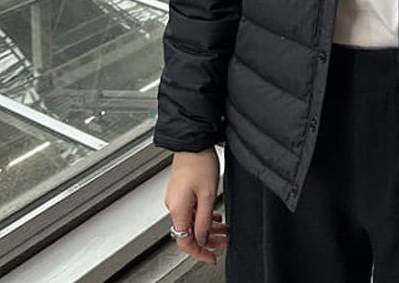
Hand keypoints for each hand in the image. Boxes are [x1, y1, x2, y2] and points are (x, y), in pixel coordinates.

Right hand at [164, 148, 227, 263]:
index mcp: (178, 209)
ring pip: (192, 221)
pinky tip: (215, 213)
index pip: (185, 242)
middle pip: (189, 232)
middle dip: (208, 239)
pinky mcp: (181, 190)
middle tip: (224, 241)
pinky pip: (191, 210)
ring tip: (224, 227)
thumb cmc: (199, 162)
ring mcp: (176, 198)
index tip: (212, 257)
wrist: (193, 141)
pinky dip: (204, 215)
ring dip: (208, 226)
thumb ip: (204, 220)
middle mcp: (173, 205)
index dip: (200, 253)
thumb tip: (202, 239)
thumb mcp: (207, 195)